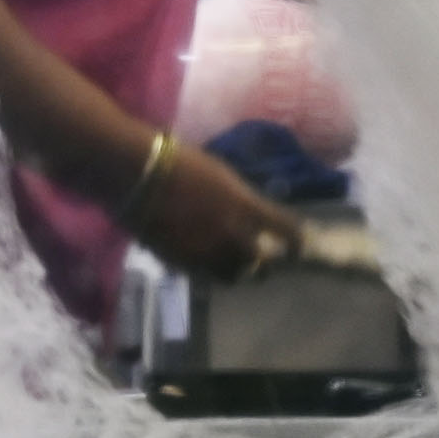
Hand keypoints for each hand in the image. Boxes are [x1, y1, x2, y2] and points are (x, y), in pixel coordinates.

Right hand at [126, 142, 304, 282]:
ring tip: (231, 264)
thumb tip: (252, 212)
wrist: (138, 172)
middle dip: (265, 263)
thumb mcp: (222, 175)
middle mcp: (233, 235)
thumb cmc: (180, 161)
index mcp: (246, 206)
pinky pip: (204, 276)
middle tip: (262, 260)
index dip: (296, 240)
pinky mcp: (182, 264)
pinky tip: (203, 260)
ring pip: (233, 276)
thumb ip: (242, 200)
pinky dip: (208, 271)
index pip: (285, 230)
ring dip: (237, 270)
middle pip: (261, 264)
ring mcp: (207, 253)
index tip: (300, 246)